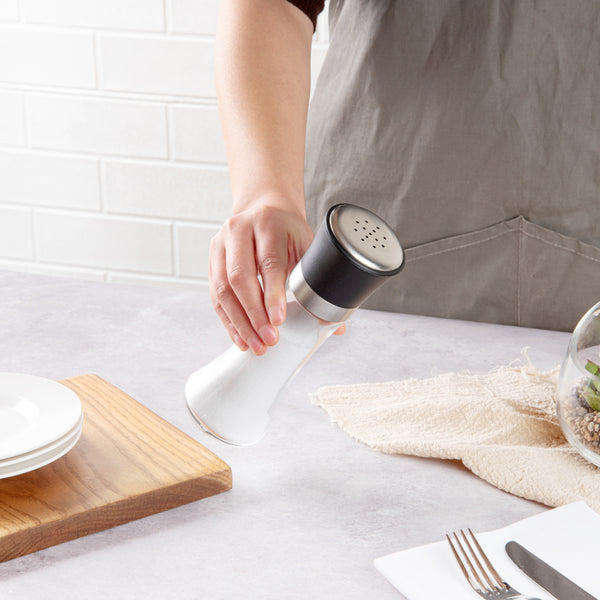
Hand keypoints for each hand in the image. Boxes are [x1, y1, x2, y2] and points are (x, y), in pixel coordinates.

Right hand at [209, 202, 313, 354]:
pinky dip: (228, 320)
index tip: (278, 320)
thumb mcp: (306, 245)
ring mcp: (220, 244)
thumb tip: (334, 324)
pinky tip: (241, 337)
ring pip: (222, 288)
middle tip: (269, 339)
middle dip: (254, 314)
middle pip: (240, 276)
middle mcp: (239, 230)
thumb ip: (317, 280)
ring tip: (256, 345)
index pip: (269, 261)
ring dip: (239, 322)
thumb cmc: (288, 231)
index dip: (272, 294)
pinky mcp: (211, 261)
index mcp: (267, 222)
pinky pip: (215, 295)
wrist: (264, 209)